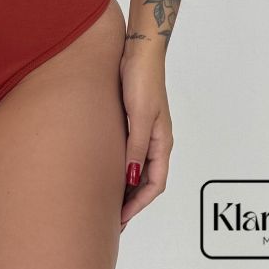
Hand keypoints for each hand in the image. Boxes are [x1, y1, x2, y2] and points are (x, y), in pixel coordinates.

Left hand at [118, 50, 172, 231]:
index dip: (138, 204)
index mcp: (162, 141)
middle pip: (147, 179)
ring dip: (125, 185)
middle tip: (111, 219)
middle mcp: (156, 139)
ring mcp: (145, 130)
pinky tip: (106, 169)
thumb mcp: (138, 116)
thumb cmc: (142, 78)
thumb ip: (135, 147)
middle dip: (131, 201)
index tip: (120, 219)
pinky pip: (129, 151)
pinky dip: (121, 165)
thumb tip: (129, 178)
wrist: (139, 50)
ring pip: (138, 166)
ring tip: (107, 200)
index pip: (155, 184)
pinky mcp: (133, 120)